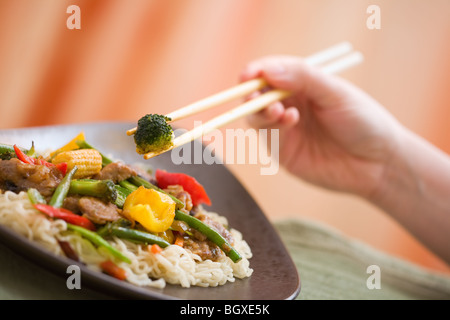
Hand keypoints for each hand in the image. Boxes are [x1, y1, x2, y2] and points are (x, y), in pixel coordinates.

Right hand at [241, 55, 404, 198]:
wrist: (378, 163)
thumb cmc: (363, 121)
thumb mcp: (336, 92)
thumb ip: (303, 78)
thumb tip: (268, 70)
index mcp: (304, 84)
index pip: (271, 72)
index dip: (257, 71)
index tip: (248, 74)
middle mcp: (291, 104)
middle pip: (257, 94)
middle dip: (252, 93)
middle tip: (255, 95)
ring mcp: (286, 129)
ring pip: (256, 116)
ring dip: (260, 111)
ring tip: (278, 110)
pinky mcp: (284, 152)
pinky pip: (267, 136)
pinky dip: (272, 126)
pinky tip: (290, 121)